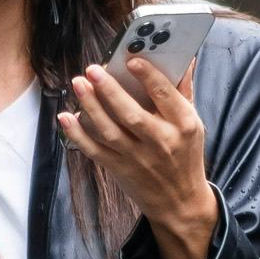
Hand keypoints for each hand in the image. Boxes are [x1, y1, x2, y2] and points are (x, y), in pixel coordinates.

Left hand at [58, 53, 218, 258]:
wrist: (179, 202)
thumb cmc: (185, 155)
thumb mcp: (193, 123)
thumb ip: (183, 90)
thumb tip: (182, 57)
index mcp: (184, 125)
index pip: (165, 95)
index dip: (147, 76)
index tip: (131, 59)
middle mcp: (160, 142)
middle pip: (131, 114)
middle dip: (110, 90)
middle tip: (92, 70)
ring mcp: (138, 158)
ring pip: (110, 131)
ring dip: (91, 107)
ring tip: (78, 84)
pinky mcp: (120, 170)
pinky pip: (95, 151)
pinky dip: (78, 135)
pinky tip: (66, 118)